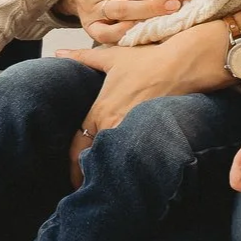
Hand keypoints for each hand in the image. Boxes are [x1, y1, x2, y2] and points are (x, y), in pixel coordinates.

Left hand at [52, 20, 235, 186]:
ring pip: (114, 162)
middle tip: (87, 189)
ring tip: (107, 188)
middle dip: (89, 175)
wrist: (181, 66)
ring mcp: (132, 132)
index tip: (73, 179)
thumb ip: (82, 57)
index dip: (73, 166)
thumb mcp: (111, 57)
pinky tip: (132, 177)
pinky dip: (131, 167)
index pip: (78, 147)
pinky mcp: (151, 138)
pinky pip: (135, 158)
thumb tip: (59, 51)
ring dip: (109, 174)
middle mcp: (113, 125)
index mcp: (100, 111)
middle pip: (94, 159)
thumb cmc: (147, 61)